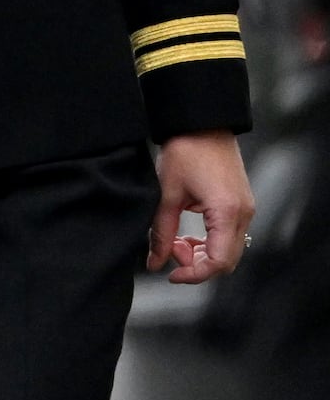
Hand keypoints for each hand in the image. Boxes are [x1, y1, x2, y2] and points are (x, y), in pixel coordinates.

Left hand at [151, 130, 253, 283]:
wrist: (202, 125)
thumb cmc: (185, 153)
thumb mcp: (166, 196)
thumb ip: (161, 233)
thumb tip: (154, 263)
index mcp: (227, 212)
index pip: (219, 261)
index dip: (195, 274)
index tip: (171, 274)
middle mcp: (243, 214)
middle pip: (227, 260)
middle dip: (197, 264)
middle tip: (169, 250)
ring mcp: (245, 209)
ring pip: (228, 250)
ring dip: (202, 253)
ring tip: (176, 241)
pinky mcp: (240, 205)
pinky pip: (229, 236)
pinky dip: (209, 242)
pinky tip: (187, 235)